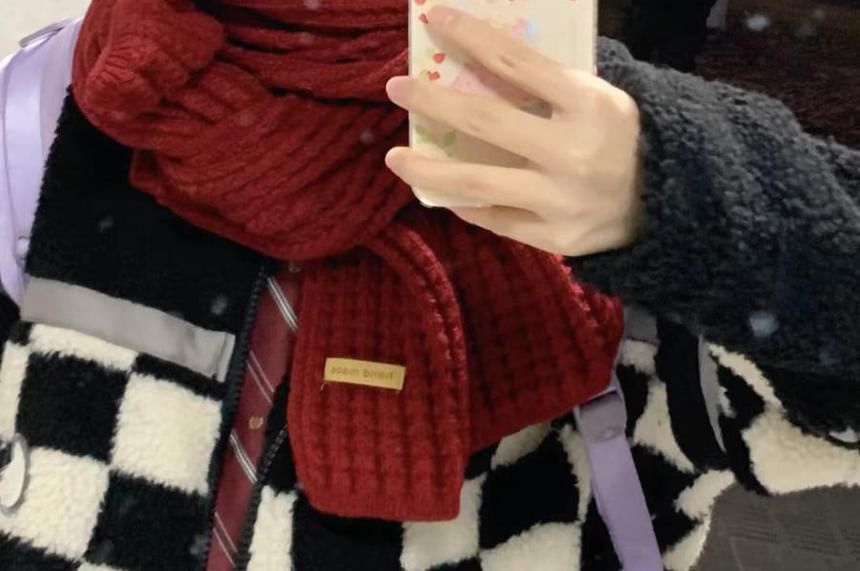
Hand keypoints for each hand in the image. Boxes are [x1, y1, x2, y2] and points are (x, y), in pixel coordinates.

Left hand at [385, 5, 642, 256]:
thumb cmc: (622, 140)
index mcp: (590, 104)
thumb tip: (480, 62)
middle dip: (432, 102)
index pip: (517, 63)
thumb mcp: (599, 98)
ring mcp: (561, 200)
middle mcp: (573, 153)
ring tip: (395, 158)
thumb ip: (549, 85)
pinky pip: (495, 219)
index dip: (471, 37)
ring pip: (477, 182)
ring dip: (427, 168)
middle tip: (397, 89)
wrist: (668, 205)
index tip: (434, 17)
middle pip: (485, 121)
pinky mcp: (554, 237)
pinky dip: (464, 202)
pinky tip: (441, 190)